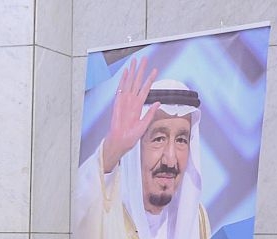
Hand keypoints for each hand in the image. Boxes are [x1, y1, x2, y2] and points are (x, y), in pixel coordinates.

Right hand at [101, 57, 160, 173]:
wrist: (120, 142)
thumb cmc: (130, 137)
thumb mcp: (144, 125)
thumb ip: (150, 113)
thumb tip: (158, 102)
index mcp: (138, 106)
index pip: (146, 89)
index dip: (150, 79)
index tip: (155, 70)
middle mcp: (132, 101)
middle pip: (137, 82)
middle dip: (141, 70)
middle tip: (144, 59)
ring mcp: (124, 101)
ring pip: (130, 83)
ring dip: (132, 72)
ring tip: (135, 61)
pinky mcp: (118, 103)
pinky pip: (121, 89)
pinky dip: (123, 80)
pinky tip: (126, 72)